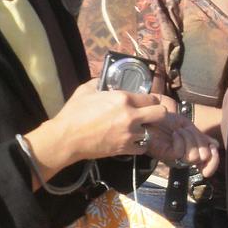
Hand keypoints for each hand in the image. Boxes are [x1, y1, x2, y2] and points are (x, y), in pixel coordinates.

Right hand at [28, 83, 169, 171]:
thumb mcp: (86, 90)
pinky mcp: (126, 148)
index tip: (145, 102)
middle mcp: (131, 115)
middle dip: (158, 113)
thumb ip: (100, 82)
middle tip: (149, 115)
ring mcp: (130, 133)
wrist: (66, 138)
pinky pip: (143, 147)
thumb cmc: (74, 113)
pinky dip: (139, 144)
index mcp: (123, 98)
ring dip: (146, 129)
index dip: (150, 100)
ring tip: (136, 129)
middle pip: (161, 114)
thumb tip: (107, 79)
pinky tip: (132, 140)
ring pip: (152, 131)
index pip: (151, 98)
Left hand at [146, 111, 220, 176]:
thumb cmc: (166, 121)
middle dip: (199, 139)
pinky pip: (181, 152)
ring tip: (178, 131)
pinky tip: (174, 134)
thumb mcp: (189, 127)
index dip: (214, 159)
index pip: (210, 163)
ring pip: (194, 155)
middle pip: (204, 156)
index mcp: (194, 151)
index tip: (212, 149)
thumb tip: (216, 146)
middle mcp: (186, 157)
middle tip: (187, 131)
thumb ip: (202, 137)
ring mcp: (177, 158)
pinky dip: (179, 139)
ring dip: (188, 138)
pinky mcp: (167, 156)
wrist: (150, 116)